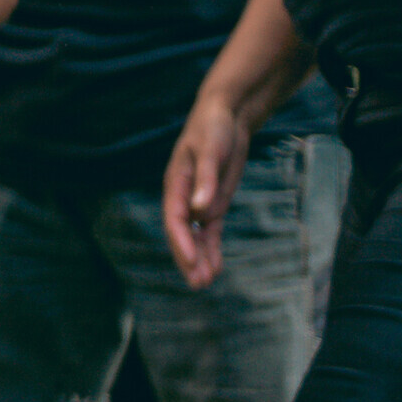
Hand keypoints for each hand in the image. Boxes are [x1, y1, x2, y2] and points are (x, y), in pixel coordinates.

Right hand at [158, 93, 244, 291]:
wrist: (226, 117)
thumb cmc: (212, 129)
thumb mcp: (210, 151)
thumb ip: (205, 180)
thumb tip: (200, 209)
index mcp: (176, 184)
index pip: (175, 219)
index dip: (182, 242)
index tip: (191, 262)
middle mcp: (184, 197)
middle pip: (183, 234)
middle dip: (189, 258)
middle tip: (198, 283)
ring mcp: (199, 202)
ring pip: (197, 237)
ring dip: (201, 258)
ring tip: (206, 282)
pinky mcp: (214, 203)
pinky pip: (211, 231)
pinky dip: (212, 248)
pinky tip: (216, 266)